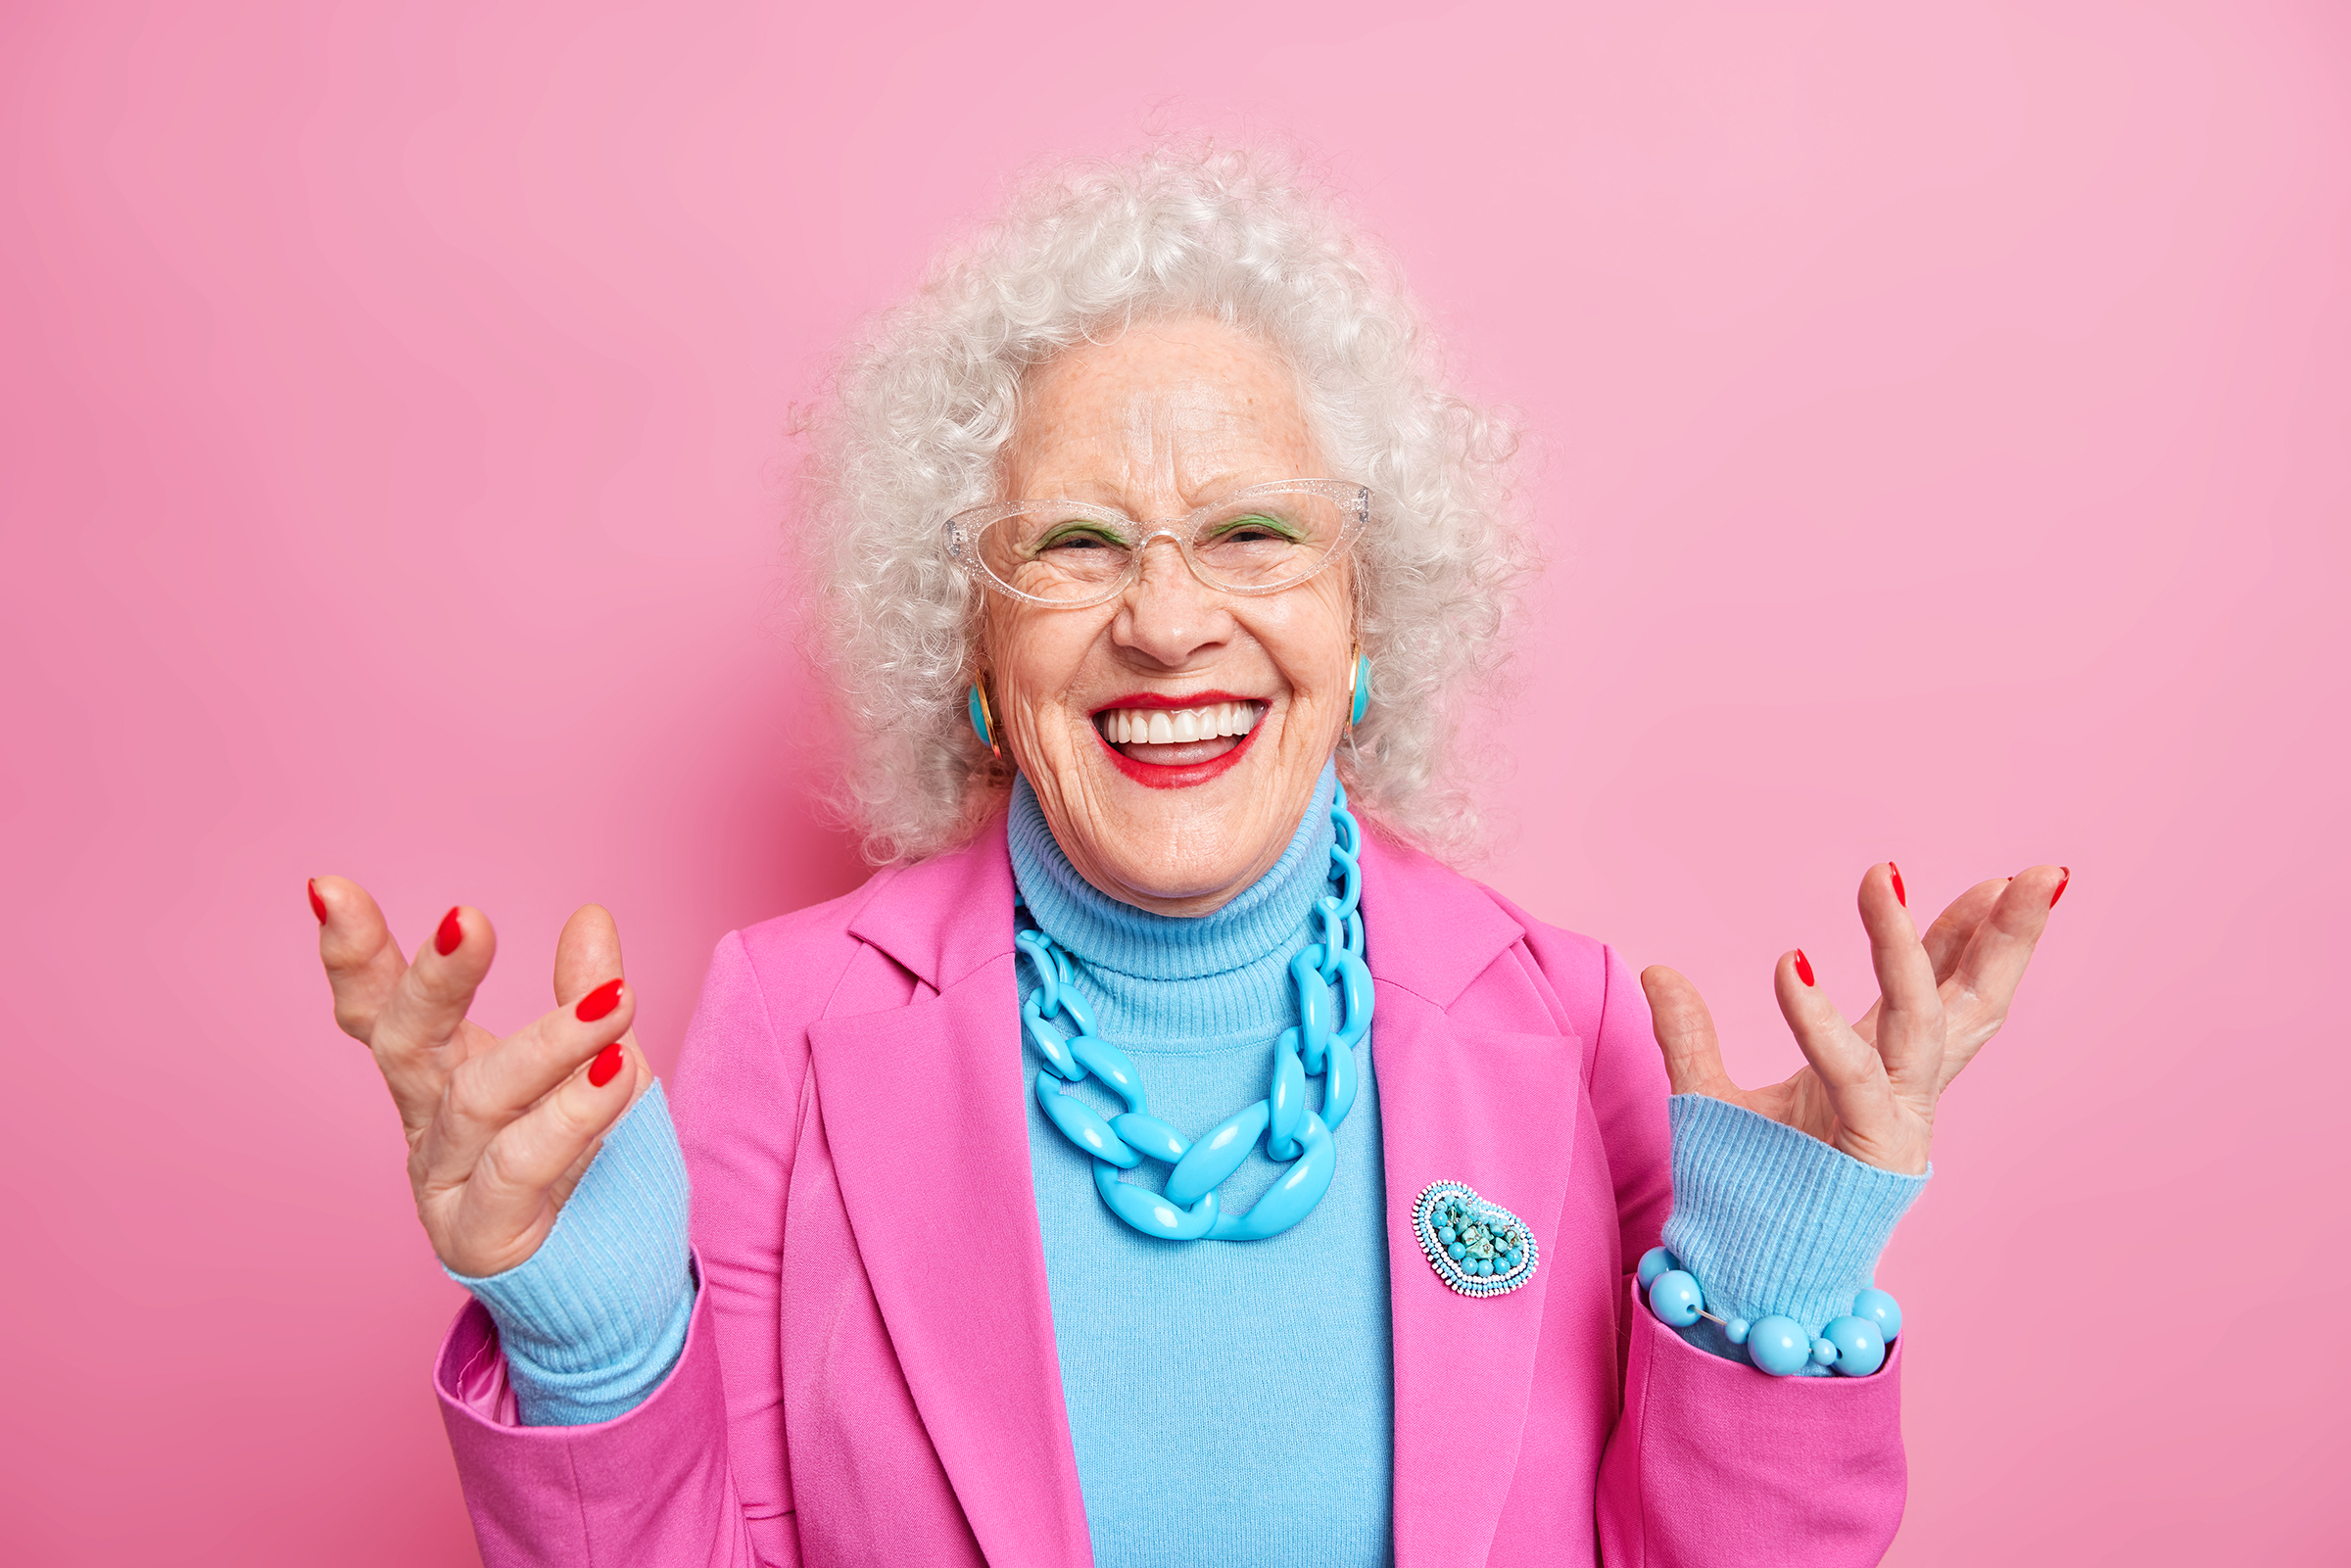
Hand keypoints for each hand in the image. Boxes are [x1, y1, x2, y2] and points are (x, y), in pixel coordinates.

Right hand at [309, 878, 654, 1276]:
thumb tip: (591, 915)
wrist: (618, 1288)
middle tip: (468, 918)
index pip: (382, 1009)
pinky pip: (521, 1167)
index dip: (354, 953)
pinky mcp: (483, 1238)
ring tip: (617, 1001)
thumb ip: (584, 996)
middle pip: (404, 1044)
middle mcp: (429, 1126)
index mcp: (442, 1076)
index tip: (326, 886)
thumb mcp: (598, 1066)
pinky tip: (618, 1074)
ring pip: (480, 1100)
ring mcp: (447, 1185)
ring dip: (550, 1043)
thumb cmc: (595, 1174)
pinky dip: (572, 1115)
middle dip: (432, 980)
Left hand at [1640, 863, 2065, 1174]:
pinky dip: (1821, 1020)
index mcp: (1883, 1068)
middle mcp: (1906, 1088)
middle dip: (2014, 937)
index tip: (1999, 879)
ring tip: (1884, 874)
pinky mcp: (1872, 1148)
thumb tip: (1656, 971)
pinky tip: (1793, 966)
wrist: (1746, 1280)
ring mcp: (1898, 1118)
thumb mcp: (1711, 1098)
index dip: (1968, 933)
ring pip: (1925, 1018)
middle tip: (2045, 872)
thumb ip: (1690, 1034)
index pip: (1941, 986)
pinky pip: (1852, 1072)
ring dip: (1912, 943)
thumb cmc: (1747, 1195)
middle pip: (1975, 1001)